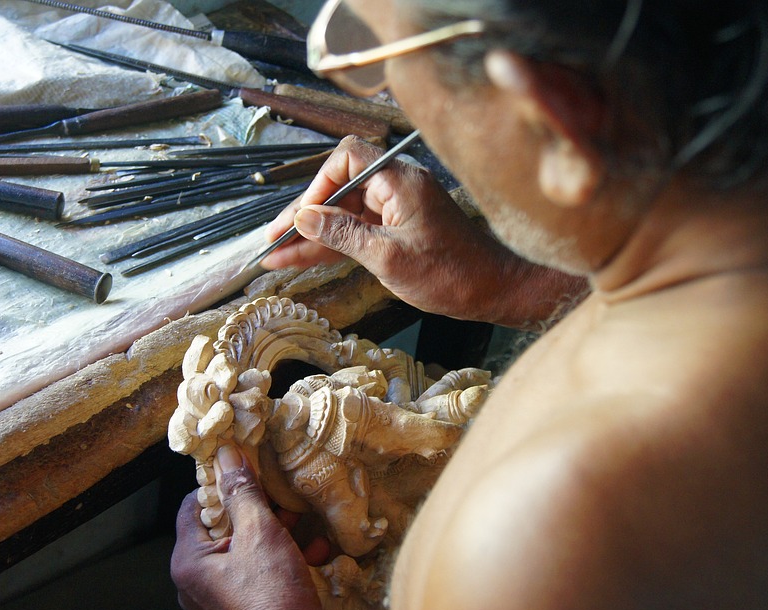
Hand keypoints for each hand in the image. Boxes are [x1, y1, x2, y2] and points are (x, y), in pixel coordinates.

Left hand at [171, 445, 337, 609]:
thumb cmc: (275, 597)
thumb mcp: (260, 532)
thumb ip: (242, 492)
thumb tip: (228, 458)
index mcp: (188, 562)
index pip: (191, 506)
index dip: (215, 483)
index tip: (239, 467)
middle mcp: (196, 582)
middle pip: (218, 527)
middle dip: (251, 507)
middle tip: (273, 491)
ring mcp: (219, 597)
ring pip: (241, 548)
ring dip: (271, 530)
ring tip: (297, 516)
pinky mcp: (242, 606)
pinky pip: (255, 570)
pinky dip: (278, 556)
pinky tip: (310, 548)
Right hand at [261, 136, 587, 326]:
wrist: (494, 291)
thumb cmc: (451, 274)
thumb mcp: (388, 258)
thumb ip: (342, 235)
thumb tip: (304, 219)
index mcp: (399, 181)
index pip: (347, 159)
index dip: (319, 184)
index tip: (304, 216)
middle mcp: (396, 188)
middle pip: (339, 190)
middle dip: (304, 216)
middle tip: (272, 239)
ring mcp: (396, 210)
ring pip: (343, 215)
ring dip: (312, 236)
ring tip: (276, 255)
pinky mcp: (397, 231)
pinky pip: (356, 232)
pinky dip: (332, 245)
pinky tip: (301, 259)